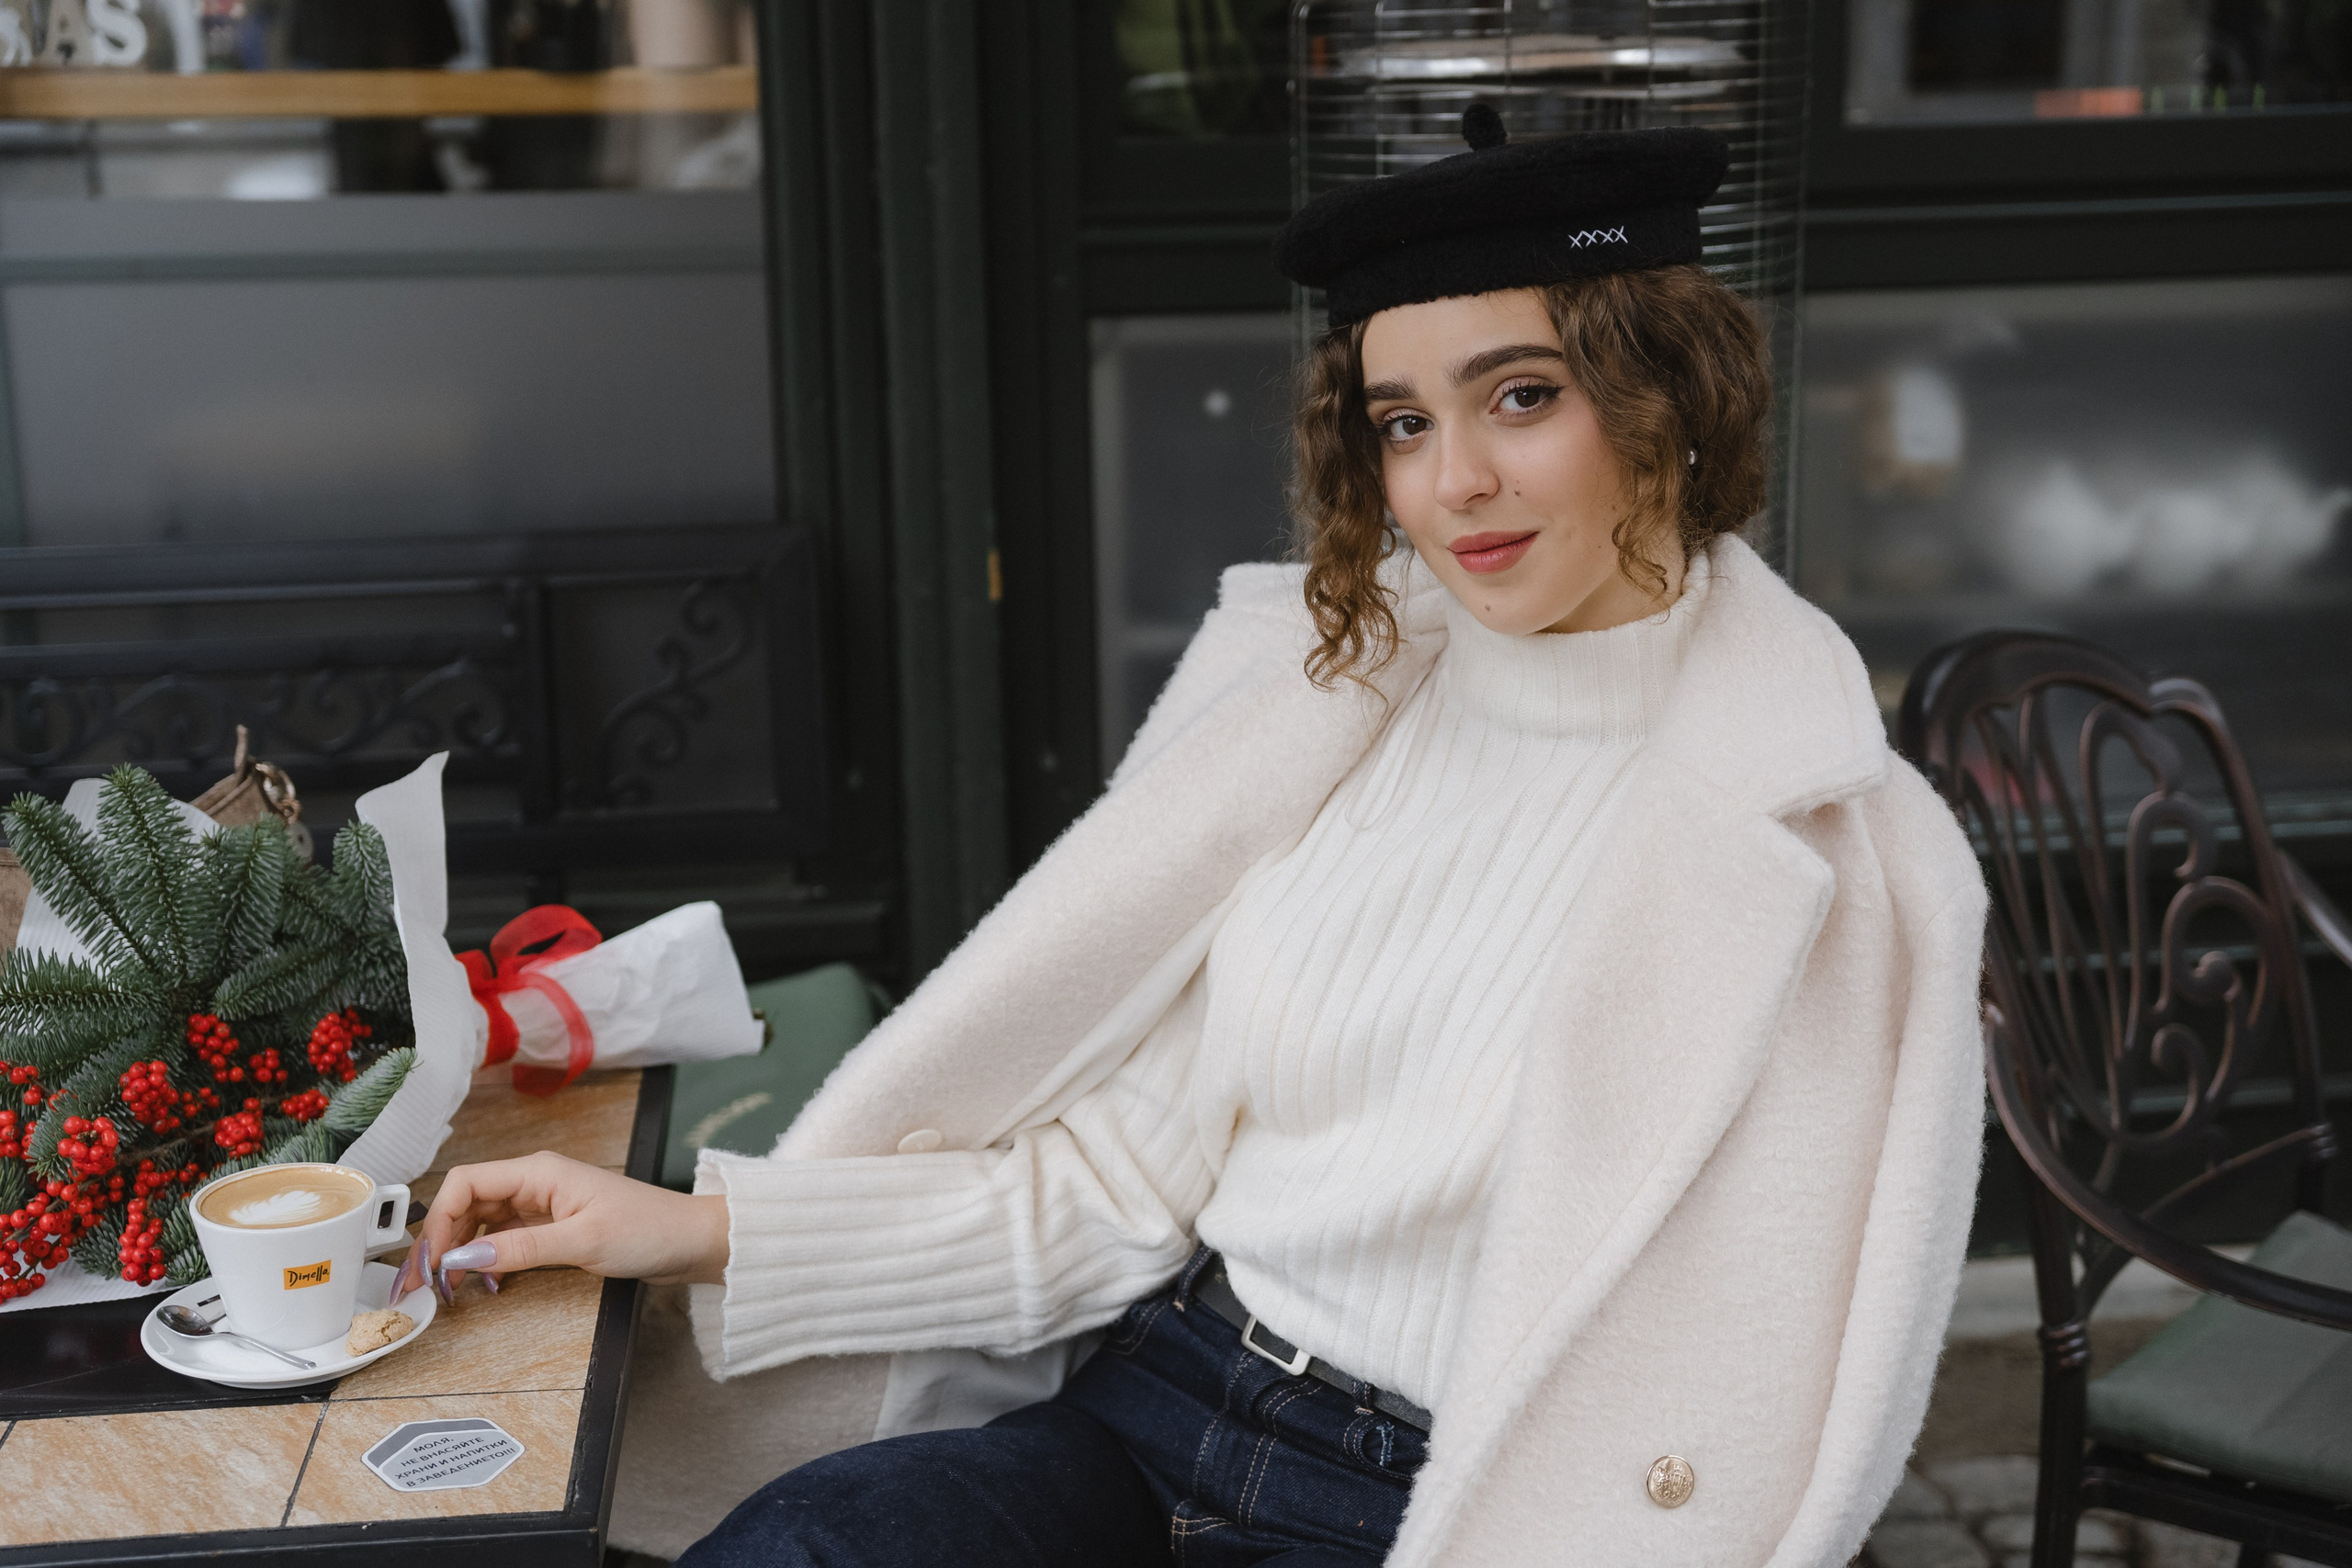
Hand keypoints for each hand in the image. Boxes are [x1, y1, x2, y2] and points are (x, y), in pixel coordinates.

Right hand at [403, 1151, 728, 1297]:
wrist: (691, 1241)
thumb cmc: (649, 1230)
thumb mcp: (582, 1242)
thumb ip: (521, 1248)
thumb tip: (464, 1257)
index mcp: (539, 1172)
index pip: (466, 1183)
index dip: (441, 1222)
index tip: (433, 1263)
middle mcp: (536, 1182)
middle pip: (468, 1203)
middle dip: (443, 1241)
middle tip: (427, 1284)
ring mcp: (545, 1203)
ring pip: (483, 1222)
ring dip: (464, 1252)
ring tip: (454, 1289)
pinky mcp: (554, 1225)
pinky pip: (506, 1237)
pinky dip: (490, 1258)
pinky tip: (488, 1282)